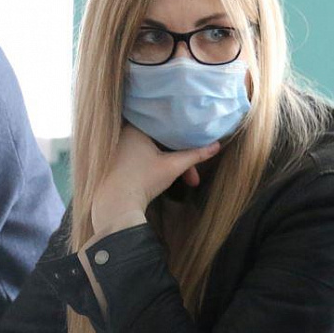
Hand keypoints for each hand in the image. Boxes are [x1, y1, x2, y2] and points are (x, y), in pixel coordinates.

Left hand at [91, 125, 219, 233]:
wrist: (115, 205)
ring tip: (187, 182)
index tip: (197, 148)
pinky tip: (168, 179)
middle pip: (162, 142)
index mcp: (136, 128)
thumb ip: (195, 154)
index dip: (185, 138)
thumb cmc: (143, 179)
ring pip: (155, 152)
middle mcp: (125, 134)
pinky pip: (144, 158)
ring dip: (171, 165)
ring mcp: (120, 149)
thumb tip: (217, 145)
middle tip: (193, 177)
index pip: (167, 127)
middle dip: (180, 159)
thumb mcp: (173, 166)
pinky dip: (158, 166)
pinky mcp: (118, 163)